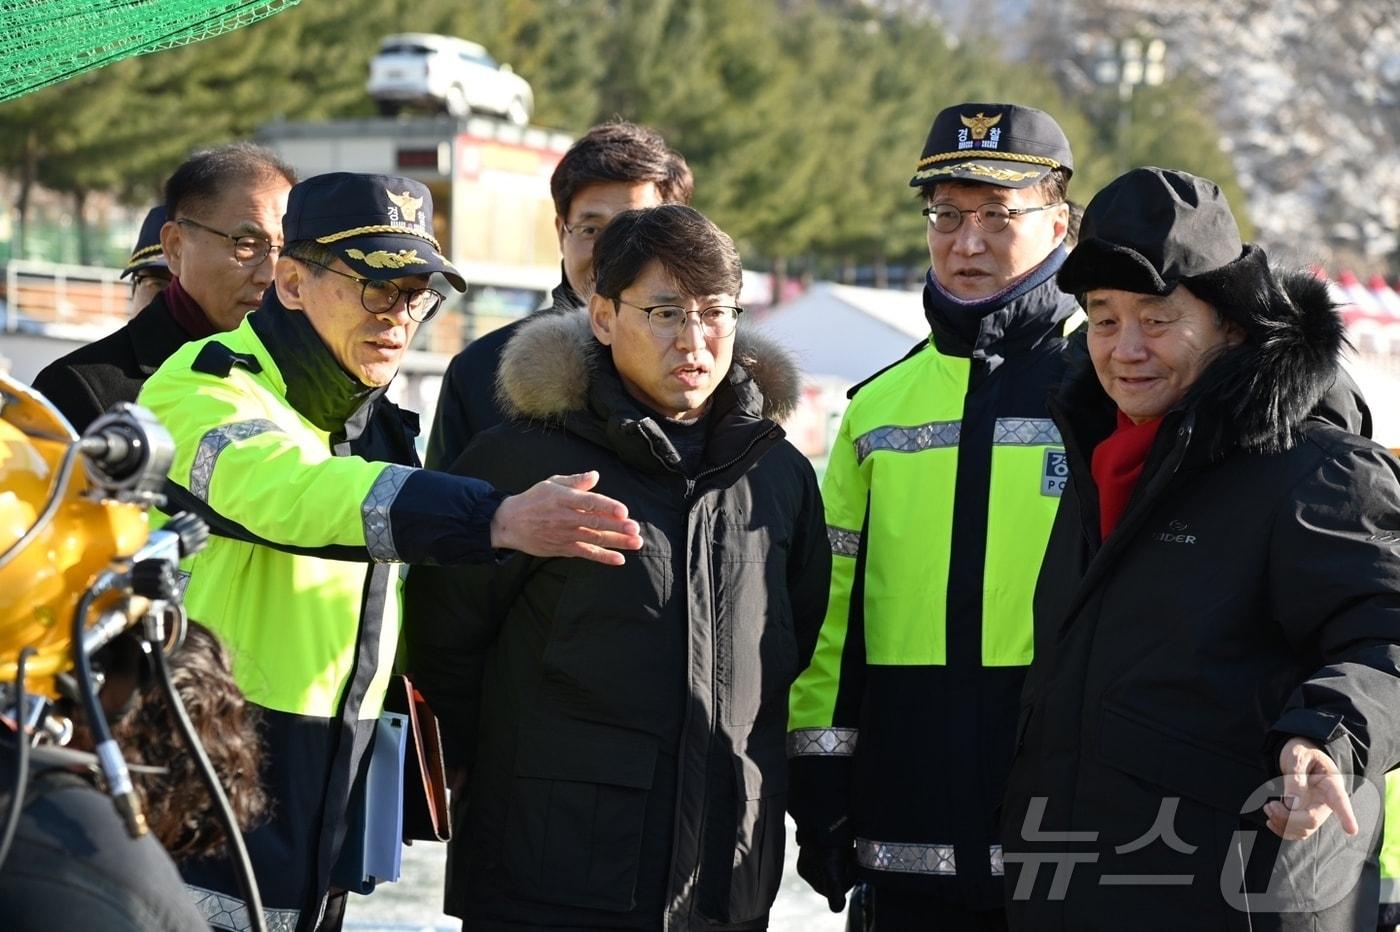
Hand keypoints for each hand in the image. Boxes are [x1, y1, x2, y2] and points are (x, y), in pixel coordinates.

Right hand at [490, 471, 642, 564]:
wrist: (510, 523)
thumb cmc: (534, 500)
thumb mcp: (552, 483)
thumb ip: (576, 481)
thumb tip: (596, 475)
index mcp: (563, 498)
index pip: (589, 502)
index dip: (607, 506)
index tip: (623, 511)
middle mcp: (565, 517)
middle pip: (595, 522)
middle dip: (616, 527)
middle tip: (635, 528)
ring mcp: (565, 535)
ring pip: (594, 539)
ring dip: (617, 541)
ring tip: (636, 542)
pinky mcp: (564, 549)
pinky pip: (586, 554)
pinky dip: (603, 557)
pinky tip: (620, 559)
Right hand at [796, 844, 855, 912]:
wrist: (827, 811)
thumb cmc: (828, 841)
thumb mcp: (832, 869)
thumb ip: (835, 891)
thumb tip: (837, 909)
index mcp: (806, 871)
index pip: (831, 888)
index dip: (844, 882)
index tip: (850, 869)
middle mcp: (809, 862)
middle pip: (835, 877)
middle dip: (847, 870)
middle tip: (852, 857)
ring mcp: (816, 851)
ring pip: (838, 866)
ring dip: (848, 861)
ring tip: (851, 851)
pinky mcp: (825, 841)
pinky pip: (838, 854)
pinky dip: (846, 851)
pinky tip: (850, 845)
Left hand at [1263, 737, 1359, 840]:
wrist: (1297, 755)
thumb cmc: (1301, 751)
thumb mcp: (1297, 756)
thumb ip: (1296, 778)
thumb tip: (1292, 805)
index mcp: (1331, 783)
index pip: (1340, 801)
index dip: (1346, 816)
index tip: (1351, 830)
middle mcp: (1327, 802)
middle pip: (1312, 820)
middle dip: (1288, 818)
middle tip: (1270, 805)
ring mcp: (1316, 811)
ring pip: (1304, 830)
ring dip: (1283, 825)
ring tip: (1268, 808)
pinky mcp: (1306, 816)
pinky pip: (1297, 832)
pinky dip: (1282, 830)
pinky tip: (1271, 820)